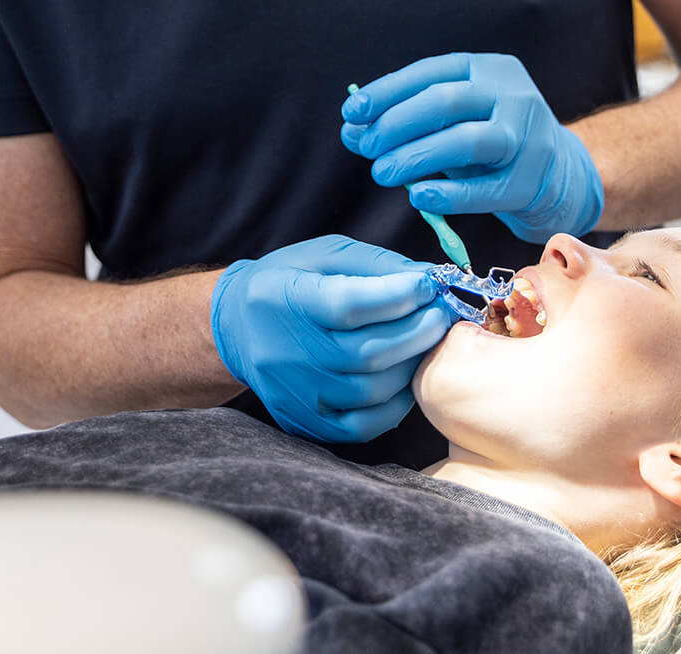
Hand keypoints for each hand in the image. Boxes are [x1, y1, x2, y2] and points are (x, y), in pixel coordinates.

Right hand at [209, 235, 452, 442]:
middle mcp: (285, 352)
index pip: (349, 305)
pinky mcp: (305, 421)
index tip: (428, 284)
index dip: (398, 295)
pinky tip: (404, 376)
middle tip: (441, 313)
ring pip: (371, 390)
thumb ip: (377, 265)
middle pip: (366, 352)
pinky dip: (394, 404)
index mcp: (284, 299)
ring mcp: (295, 393)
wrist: (239, 328)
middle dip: (418, 330)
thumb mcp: (325, 255)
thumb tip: (431, 278)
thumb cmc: (289, 282)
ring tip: (425, 341)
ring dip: (411, 364)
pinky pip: (363, 425)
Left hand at [342, 52, 603, 243]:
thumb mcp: (454, 122)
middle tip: (366, 149)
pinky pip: (486, 188)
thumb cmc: (492, 144)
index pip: (431, 73)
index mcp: (489, 69)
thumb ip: (406, 123)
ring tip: (383, 173)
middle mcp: (512, 95)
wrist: (559, 175)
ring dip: (416, 157)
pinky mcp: (533, 180)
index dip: (387, 92)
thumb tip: (352, 129)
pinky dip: (449, 194)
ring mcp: (529, 137)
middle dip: (396, 125)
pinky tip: (419, 197)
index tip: (352, 113)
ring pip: (466, 141)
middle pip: (445, 102)